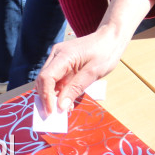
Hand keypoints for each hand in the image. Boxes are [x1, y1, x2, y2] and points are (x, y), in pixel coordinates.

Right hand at [35, 0, 149, 113]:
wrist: (111, 38)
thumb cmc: (105, 52)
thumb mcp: (93, 73)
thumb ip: (76, 89)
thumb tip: (60, 107)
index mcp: (63, 55)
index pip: (46, 78)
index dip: (46, 97)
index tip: (51, 112)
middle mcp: (56, 55)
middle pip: (43, 80)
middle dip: (47, 99)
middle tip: (55, 116)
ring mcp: (58, 58)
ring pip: (48, 82)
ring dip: (53, 97)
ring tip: (64, 110)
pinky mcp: (62, 63)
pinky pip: (56, 80)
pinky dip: (59, 92)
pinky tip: (67, 101)